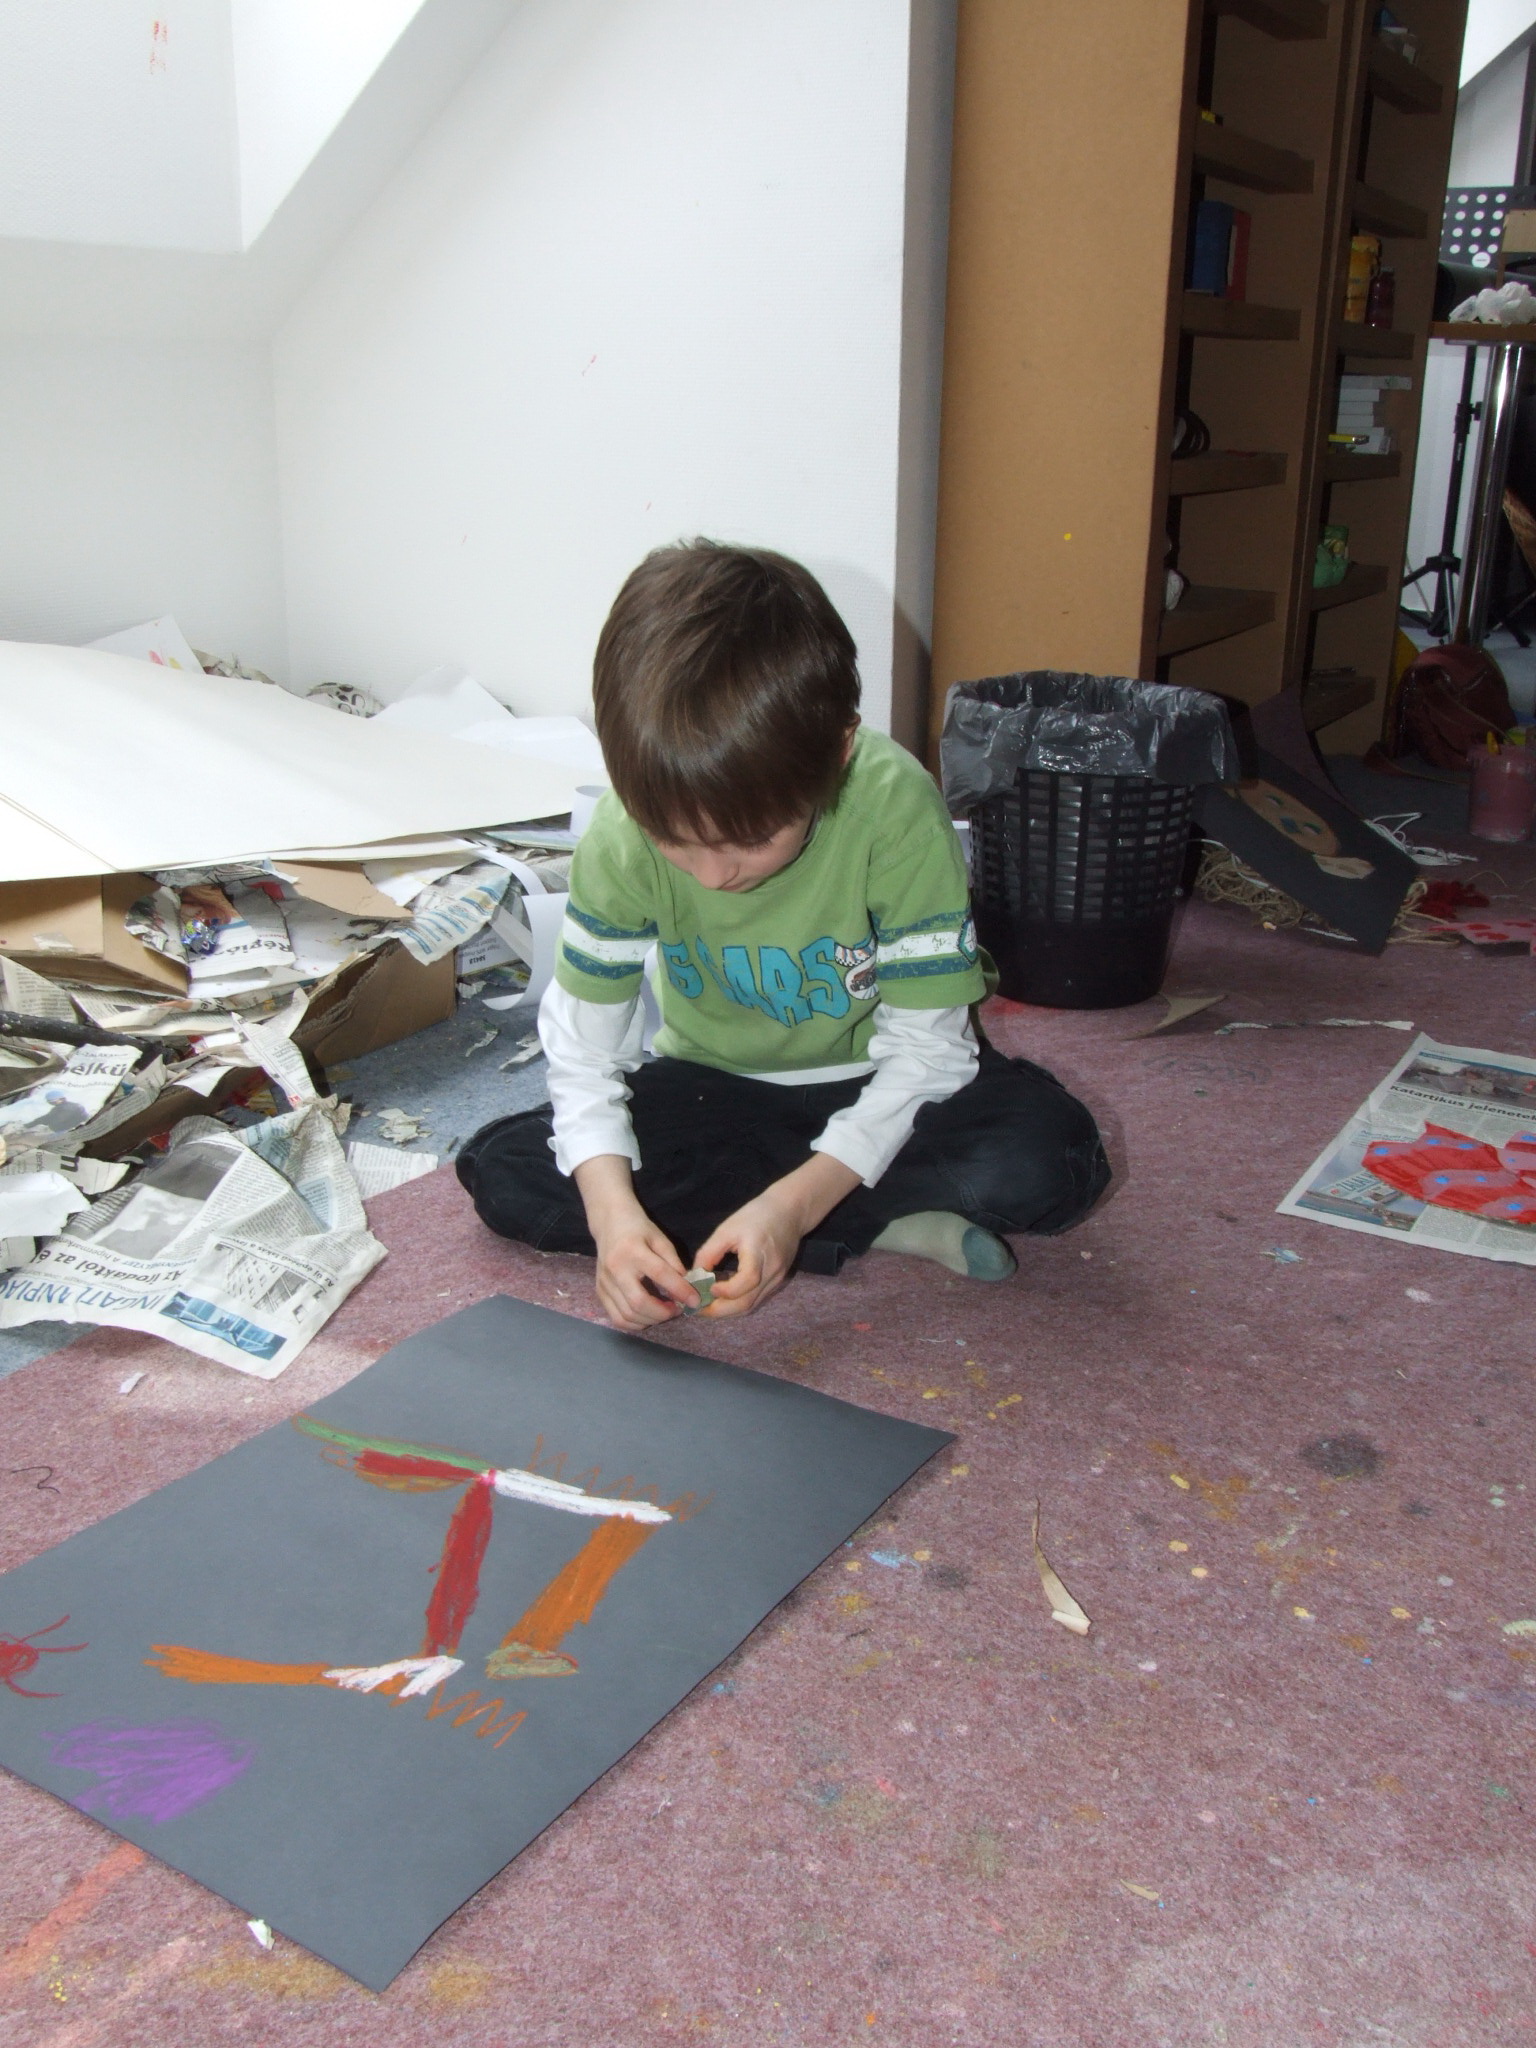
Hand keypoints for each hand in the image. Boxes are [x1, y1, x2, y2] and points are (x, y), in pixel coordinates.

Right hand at [593, 1212, 695, 1330]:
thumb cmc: (638, 1229)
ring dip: (651, 1320)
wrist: (609, 1224)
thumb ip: (673, 1263)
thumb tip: (687, 1290)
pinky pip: (617, 1318)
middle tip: (678, 1309)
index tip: (695, 1301)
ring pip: (627, 1315)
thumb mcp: (660, 1239)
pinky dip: (635, 1323)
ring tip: (665, 1312)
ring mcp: (604, 1283)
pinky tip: (648, 1315)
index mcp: (632, 1251)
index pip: (660, 1274)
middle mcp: (615, 1269)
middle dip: (663, 1313)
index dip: (680, 1291)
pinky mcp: (599, 1292)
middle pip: (639, 1302)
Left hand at [696, 1152, 860, 1320]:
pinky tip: (723, 1297)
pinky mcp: (777, 1282)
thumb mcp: (727, 1228)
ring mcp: (776, 1279)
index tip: (708, 1287)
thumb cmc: (756, 1215)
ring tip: (706, 1305)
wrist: (790, 1212)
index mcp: (759, 1252)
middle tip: (697, 1309)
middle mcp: (772, 1271)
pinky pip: (755, 1299)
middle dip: (719, 1311)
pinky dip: (737, 1302)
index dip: (726, 1290)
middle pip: (747, 1303)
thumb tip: (694, 1276)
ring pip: (750, 1306)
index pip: (747, 1280)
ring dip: (727, 1310)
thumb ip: (709, 1253)